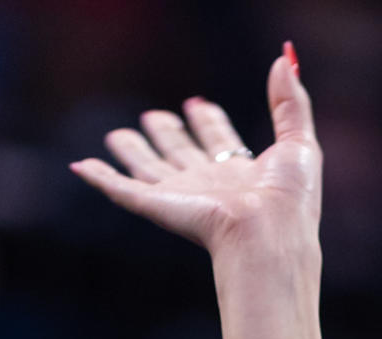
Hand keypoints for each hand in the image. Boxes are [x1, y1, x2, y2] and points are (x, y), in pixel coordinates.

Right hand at [71, 49, 324, 338]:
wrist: (268, 234)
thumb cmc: (289, 198)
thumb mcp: (300, 141)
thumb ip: (290, 101)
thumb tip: (285, 60)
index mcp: (242, 173)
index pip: (220, 141)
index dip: (210, 122)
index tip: (198, 104)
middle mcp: (210, 185)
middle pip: (182, 154)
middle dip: (170, 134)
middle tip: (157, 116)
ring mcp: (182, 196)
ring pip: (148, 169)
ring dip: (132, 151)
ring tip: (118, 134)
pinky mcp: (157, 206)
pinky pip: (120, 190)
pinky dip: (99, 178)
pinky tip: (82, 166)